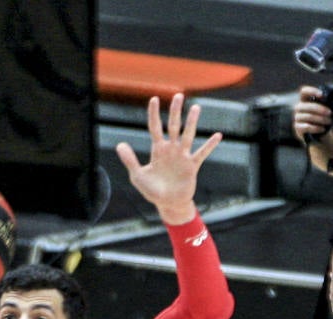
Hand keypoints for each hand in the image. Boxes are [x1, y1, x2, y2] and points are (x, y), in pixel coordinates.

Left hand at [115, 93, 220, 223]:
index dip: (153, 114)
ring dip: (191, 123)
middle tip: (178, 96)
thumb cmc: (153, 190)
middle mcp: (171, 150)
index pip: (155, 128)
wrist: (168, 204)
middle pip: (173, 126)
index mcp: (158, 150)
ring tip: (196, 108)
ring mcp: (182, 156)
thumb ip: (130, 160)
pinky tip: (218, 135)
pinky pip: (202, 153)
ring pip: (187, 135)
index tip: (154, 99)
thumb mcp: (138, 176)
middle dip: (175, 112)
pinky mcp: (192, 166)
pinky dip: (209, 145)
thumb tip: (120, 145)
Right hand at [294, 86, 332, 145]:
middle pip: (308, 106)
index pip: (304, 91)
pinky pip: (306, 127)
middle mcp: (299, 108)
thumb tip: (331, 98)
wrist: (317, 132)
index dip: (312, 91)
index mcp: (305, 99)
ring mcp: (297, 118)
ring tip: (329, 121)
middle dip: (320, 109)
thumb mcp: (324, 108)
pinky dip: (316, 128)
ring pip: (308, 117)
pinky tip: (322, 129)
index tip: (322, 95)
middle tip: (330, 113)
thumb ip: (325, 102)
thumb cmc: (322, 117)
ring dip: (321, 119)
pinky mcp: (297, 128)